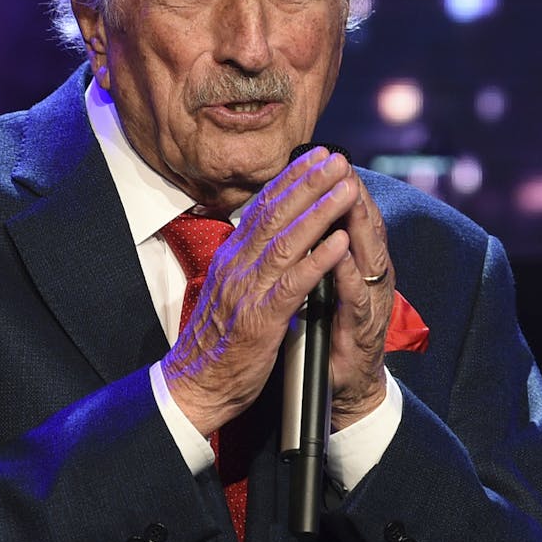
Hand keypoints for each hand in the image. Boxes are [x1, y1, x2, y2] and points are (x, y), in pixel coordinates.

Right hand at [162, 147, 383, 435]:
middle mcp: (237, 266)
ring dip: (319, 211)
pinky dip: (317, 259)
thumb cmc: (218, 342)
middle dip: (309, 183)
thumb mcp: (230, 290)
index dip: (291, 180)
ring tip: (345, 189)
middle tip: (337, 159)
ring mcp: (248, 291)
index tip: (315, 157)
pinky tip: (338, 242)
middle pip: (275, 214)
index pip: (262, 207)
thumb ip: (249, 262)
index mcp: (232, 258)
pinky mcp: (261, 319)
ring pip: (286, 241)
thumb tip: (266, 235)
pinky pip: (292, 283)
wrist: (196, 385)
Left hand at [325, 162, 392, 429]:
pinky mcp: (365, 329)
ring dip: (357, 222)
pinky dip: (347, 272)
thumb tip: (303, 218)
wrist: (346, 388)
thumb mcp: (321, 286)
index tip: (319, 154)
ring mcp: (369, 301)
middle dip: (350, 192)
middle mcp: (368, 277)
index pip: (348, 216)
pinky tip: (340, 250)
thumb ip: (318, 253)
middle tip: (338, 161)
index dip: (333, 186)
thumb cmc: (331, 334)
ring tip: (347, 192)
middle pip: (363, 225)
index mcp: (355, 264)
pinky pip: (356, 295)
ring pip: (366, 253)